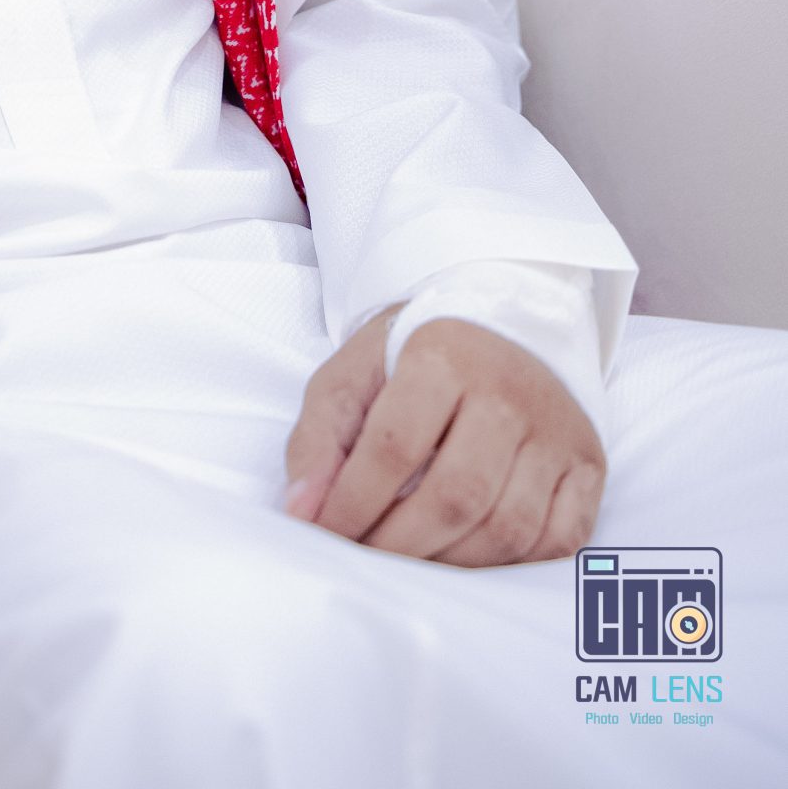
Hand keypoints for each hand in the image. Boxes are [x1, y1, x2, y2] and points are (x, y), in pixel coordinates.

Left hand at [283, 309, 606, 565]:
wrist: (498, 325)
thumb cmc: (413, 359)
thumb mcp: (352, 374)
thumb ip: (318, 438)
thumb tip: (303, 512)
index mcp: (443, 355)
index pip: (394, 445)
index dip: (352, 503)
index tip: (325, 535)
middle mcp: (509, 390)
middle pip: (456, 495)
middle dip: (399, 545)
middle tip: (365, 562)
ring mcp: (557, 430)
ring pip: (509, 527)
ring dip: (450, 564)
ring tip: (410, 564)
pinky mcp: (588, 464)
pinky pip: (559, 539)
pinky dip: (512, 566)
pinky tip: (470, 556)